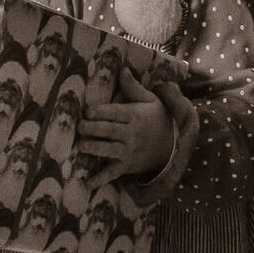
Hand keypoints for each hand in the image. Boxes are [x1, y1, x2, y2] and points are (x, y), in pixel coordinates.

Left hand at [78, 66, 173, 183]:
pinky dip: (100, 179)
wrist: (173, 144)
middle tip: (80, 127)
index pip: (114, 113)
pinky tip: (86, 183)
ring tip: (81, 146)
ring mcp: (128, 151)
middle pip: (109, 131)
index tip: (87, 111)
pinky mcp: (127, 166)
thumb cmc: (157, 118)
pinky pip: (112, 173)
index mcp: (134, 116)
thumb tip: (122, 69)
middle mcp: (131, 134)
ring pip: (109, 150)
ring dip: (94, 148)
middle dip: (93, 128)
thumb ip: (133, 87)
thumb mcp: (149, 100)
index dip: (100, 112)